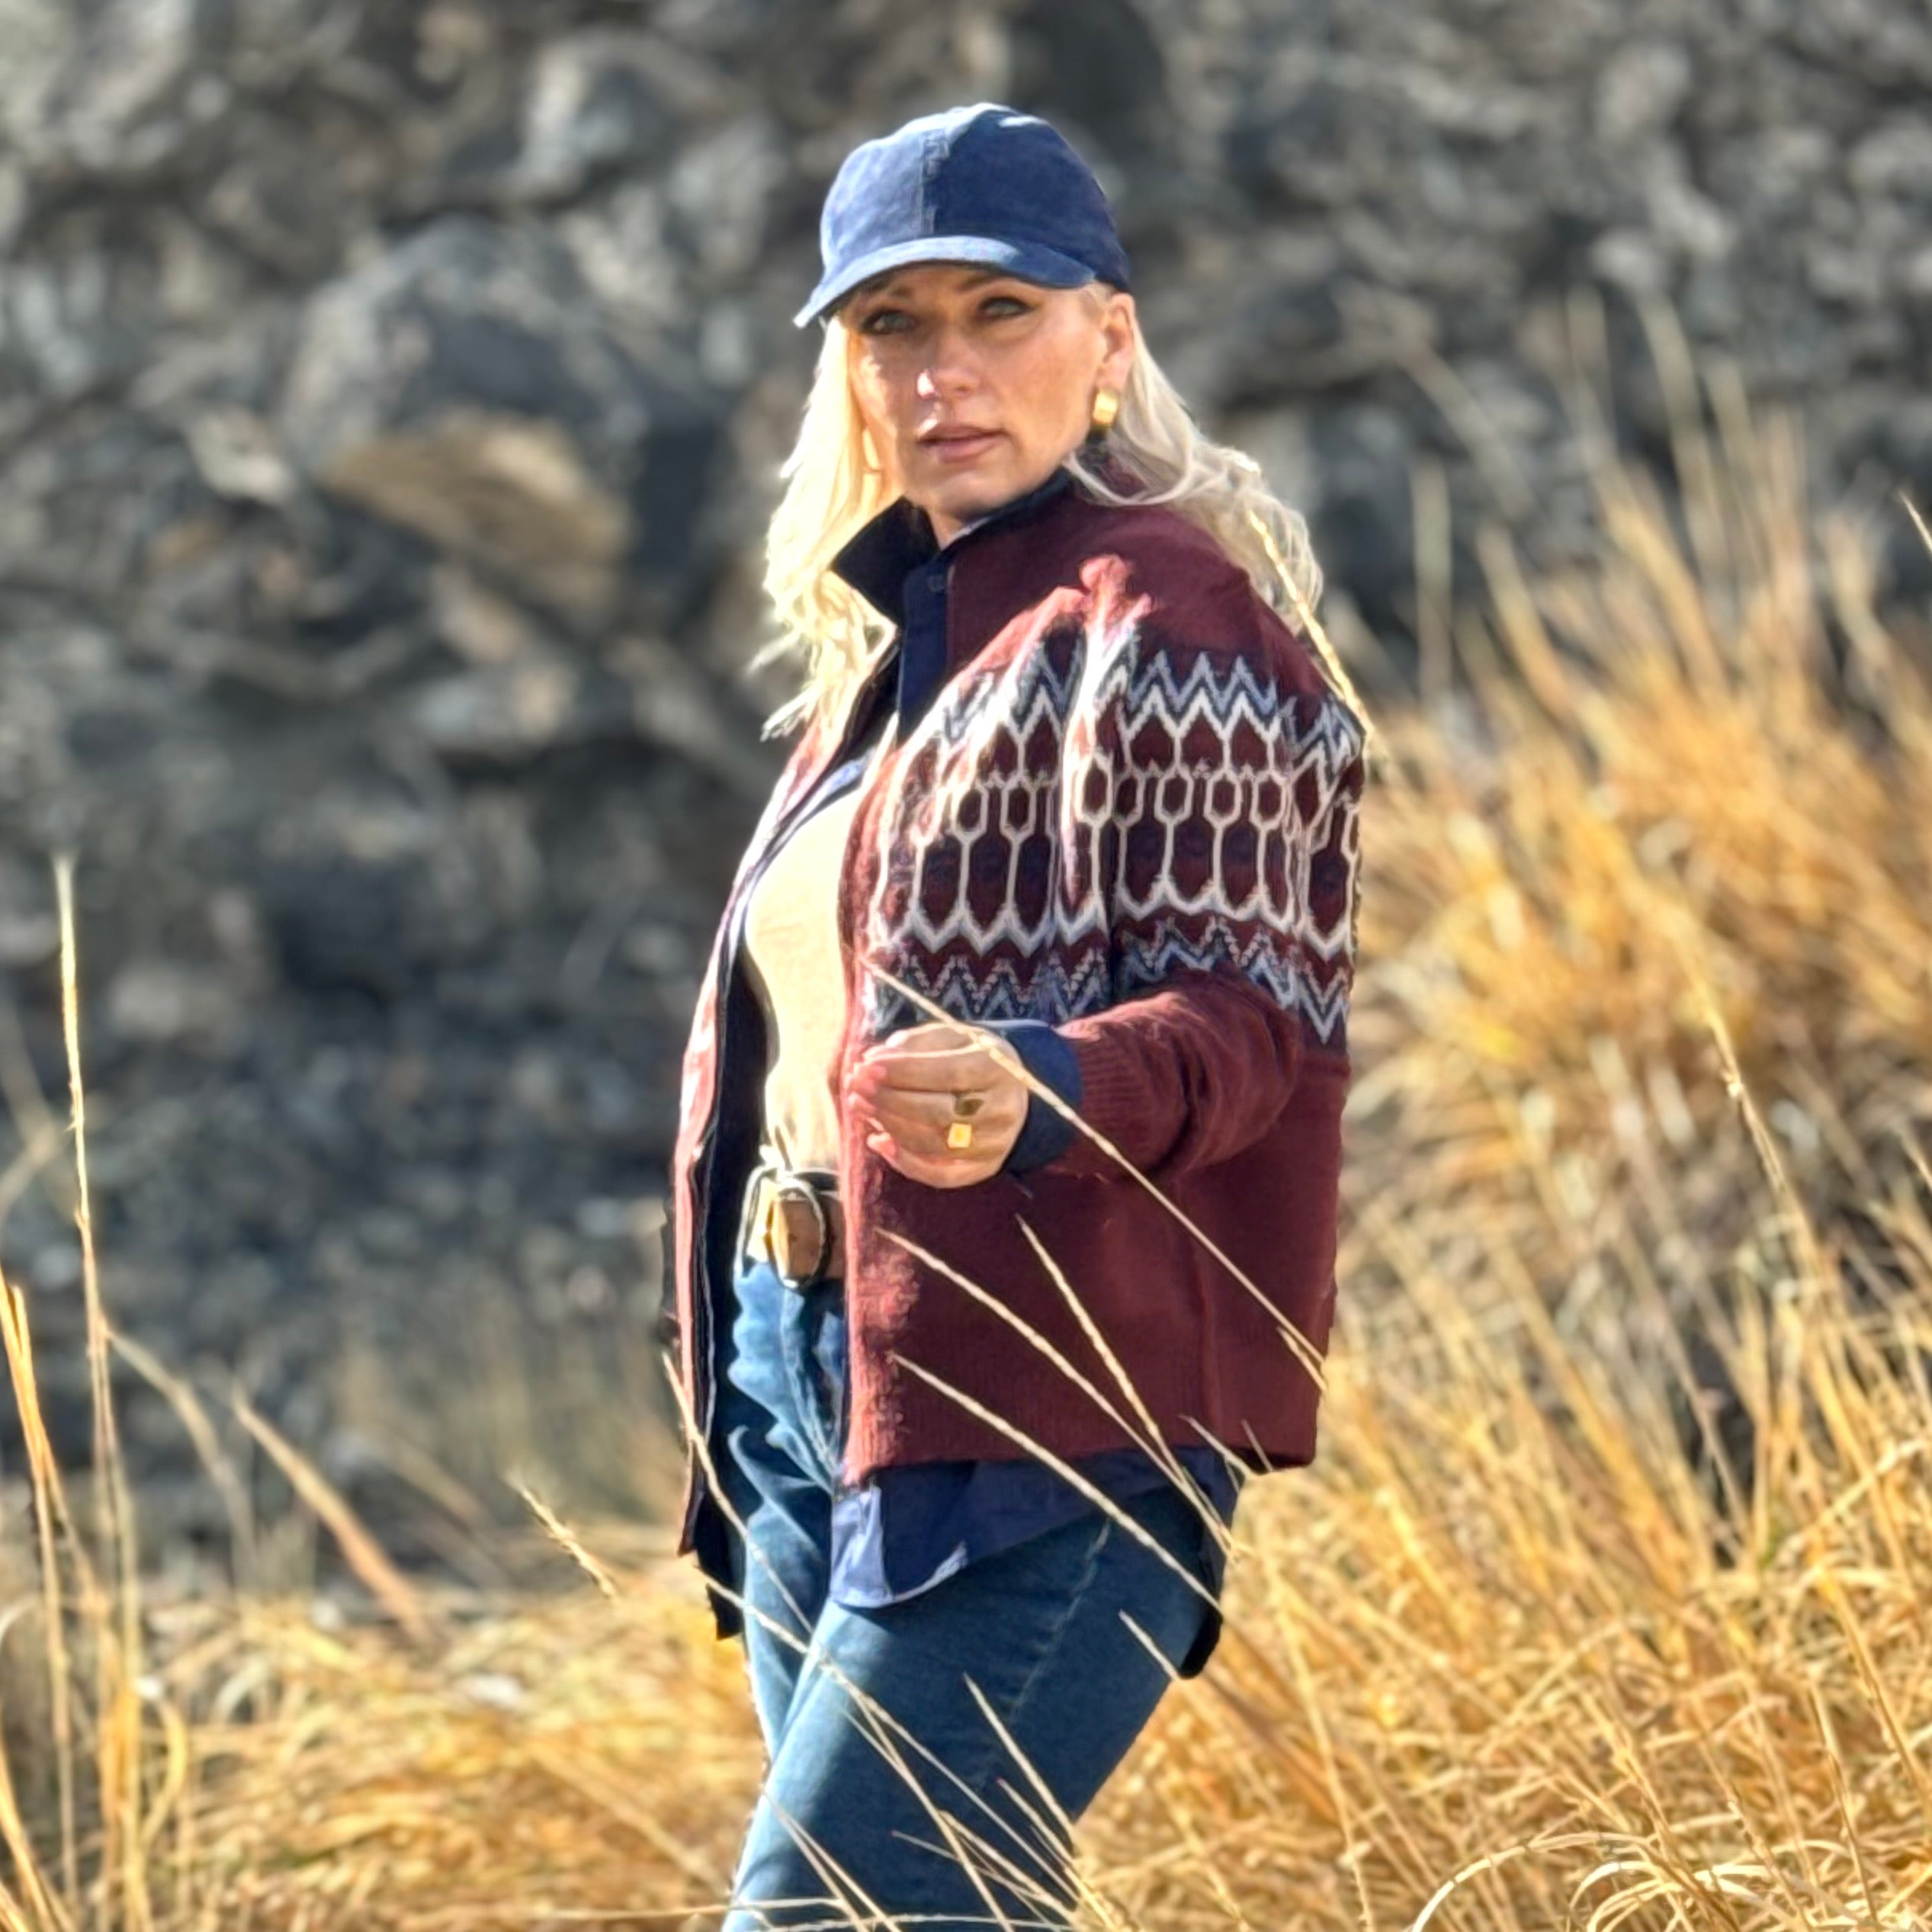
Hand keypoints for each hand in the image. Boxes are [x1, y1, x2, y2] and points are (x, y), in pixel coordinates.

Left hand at [843, 1020, 1029, 1186]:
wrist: (1013, 1090)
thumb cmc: (971, 1057)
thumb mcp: (952, 1037)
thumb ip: (915, 1045)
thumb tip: (872, 1060)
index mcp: (998, 1068)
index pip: (948, 1073)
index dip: (903, 1072)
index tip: (865, 1066)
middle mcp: (1002, 1110)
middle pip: (939, 1113)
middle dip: (890, 1100)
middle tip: (855, 1086)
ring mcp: (994, 1144)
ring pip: (934, 1145)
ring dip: (889, 1126)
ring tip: (861, 1106)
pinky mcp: (983, 1168)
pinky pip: (941, 1176)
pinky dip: (904, 1163)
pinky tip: (878, 1141)